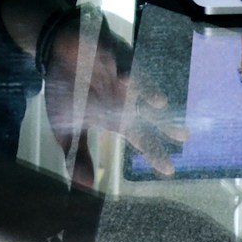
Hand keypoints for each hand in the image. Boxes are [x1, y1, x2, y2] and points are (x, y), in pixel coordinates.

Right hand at [37, 8, 184, 177]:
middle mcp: (126, 99)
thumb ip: (79, 157)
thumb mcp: (68, 130)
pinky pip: (120, 61)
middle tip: (184, 136)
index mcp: (117, 118)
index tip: (169, 170)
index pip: (141, 139)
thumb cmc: (67, 92)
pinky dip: (121, 68)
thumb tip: (86, 188)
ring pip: (142, 86)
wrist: (58, 53)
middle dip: (165, 124)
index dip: (154, 153)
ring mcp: (123, 77)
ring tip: (159, 103)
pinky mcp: (115, 54)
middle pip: (150, 115)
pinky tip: (122, 75)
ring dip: (149, 92)